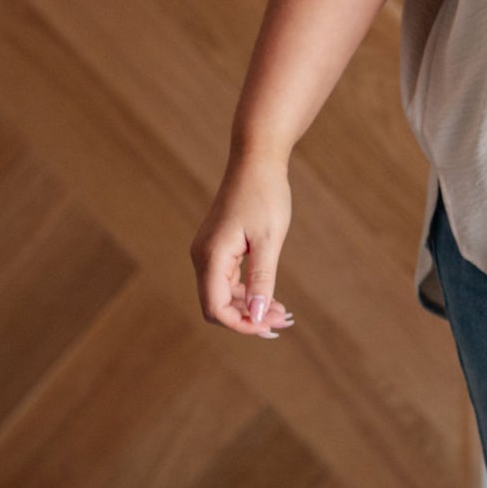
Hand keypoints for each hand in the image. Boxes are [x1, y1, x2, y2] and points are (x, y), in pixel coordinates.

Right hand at [190, 150, 295, 338]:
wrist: (256, 161)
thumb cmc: (265, 196)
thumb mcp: (269, 240)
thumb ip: (262, 279)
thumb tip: (258, 314)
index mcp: (211, 257)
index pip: (216, 308)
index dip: (242, 324)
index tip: (272, 326)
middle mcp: (203, 257)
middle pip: (217, 306)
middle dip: (248, 319)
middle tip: (283, 323)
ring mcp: (208, 252)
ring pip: (222, 295)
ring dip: (250, 308)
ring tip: (283, 314)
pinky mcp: (217, 248)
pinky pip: (226, 281)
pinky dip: (247, 293)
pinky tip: (271, 297)